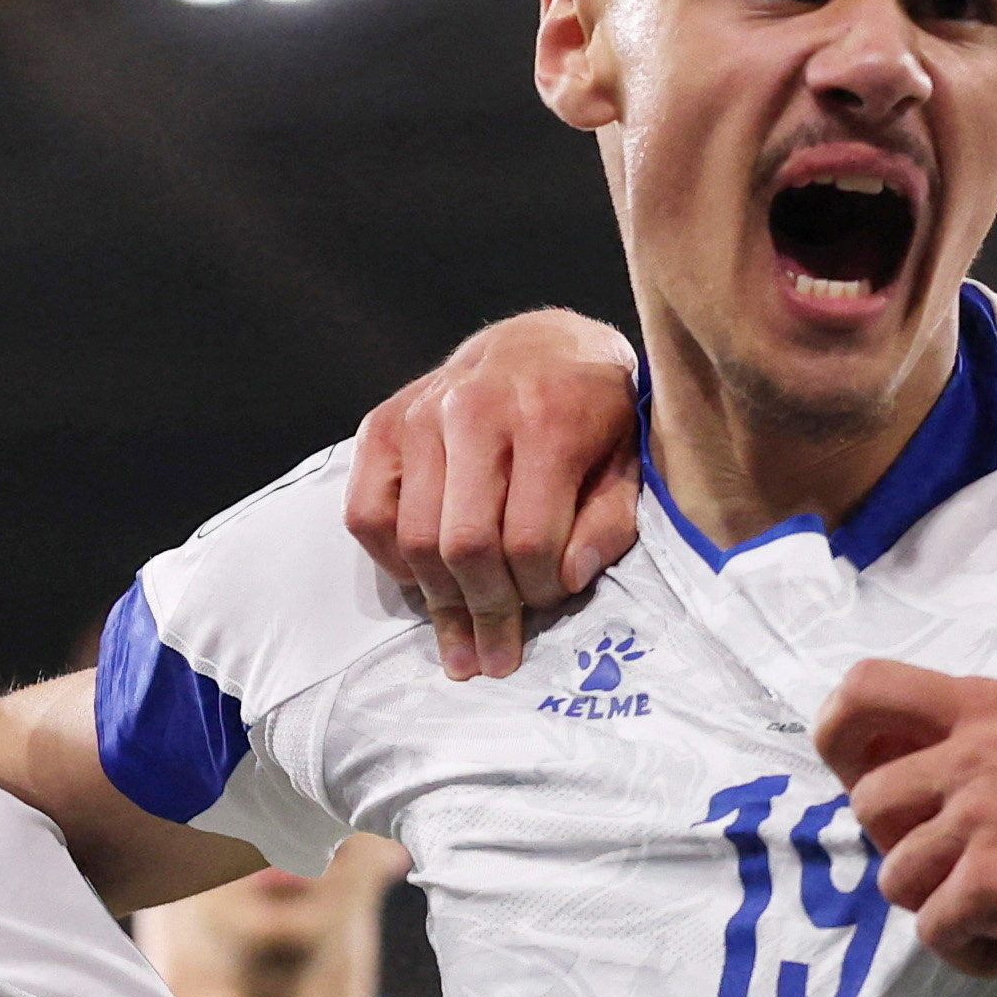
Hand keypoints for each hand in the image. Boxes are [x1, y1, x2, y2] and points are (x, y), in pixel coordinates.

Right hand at [347, 312, 644, 678]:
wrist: (543, 342)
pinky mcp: (381, 425)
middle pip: (465, 545)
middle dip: (485, 612)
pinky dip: (394, 560)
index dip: (537, 592)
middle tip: (496, 655)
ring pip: (414, 540)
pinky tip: (425, 578)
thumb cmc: (595, 410)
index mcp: (546, 415)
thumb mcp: (629, 459)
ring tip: (461, 638)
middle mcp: (473, 409)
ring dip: (440, 602)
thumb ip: (610, 521)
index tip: (550, 605)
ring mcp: (418, 415)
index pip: (528, 539)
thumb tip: (567, 580)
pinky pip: (367, 516)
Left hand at [817, 660, 996, 981]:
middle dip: (907, 851)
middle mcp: (976, 748)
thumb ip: (965, 752)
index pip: (864, 687)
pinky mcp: (989, 881)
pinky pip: (934, 935)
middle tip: (977, 870)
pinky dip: (979, 953)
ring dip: (947, 910)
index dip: (841, 736)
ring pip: (896, 880)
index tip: (866, 777)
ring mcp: (980, 814)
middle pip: (865, 805)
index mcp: (987, 707)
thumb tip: (876, 781)